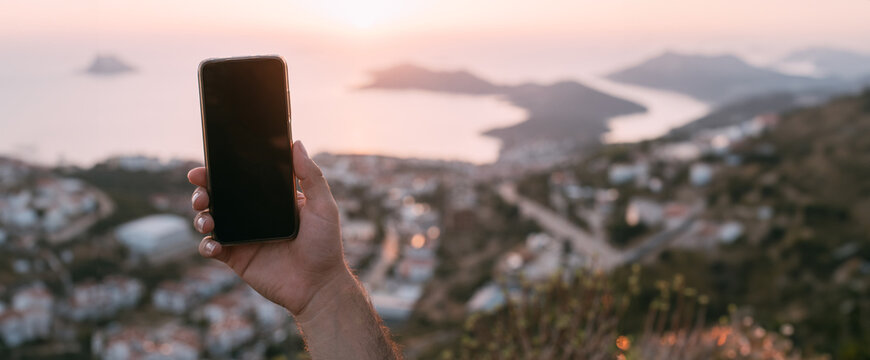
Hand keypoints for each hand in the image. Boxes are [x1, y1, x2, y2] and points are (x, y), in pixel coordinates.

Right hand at [187, 140, 348, 315]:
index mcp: (271, 199)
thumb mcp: (323, 206)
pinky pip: (212, 248)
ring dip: (201, 215)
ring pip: (211, 219)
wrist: (319, 286)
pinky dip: (206, 245)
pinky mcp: (237, 258)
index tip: (208, 164)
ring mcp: (243, 237)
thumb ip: (310, 175)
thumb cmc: (326, 245)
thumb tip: (295, 143)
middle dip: (203, 190)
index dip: (222, 170)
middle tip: (201, 191)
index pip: (242, 178)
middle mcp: (254, 215)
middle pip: (219, 196)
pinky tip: (213, 245)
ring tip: (207, 219)